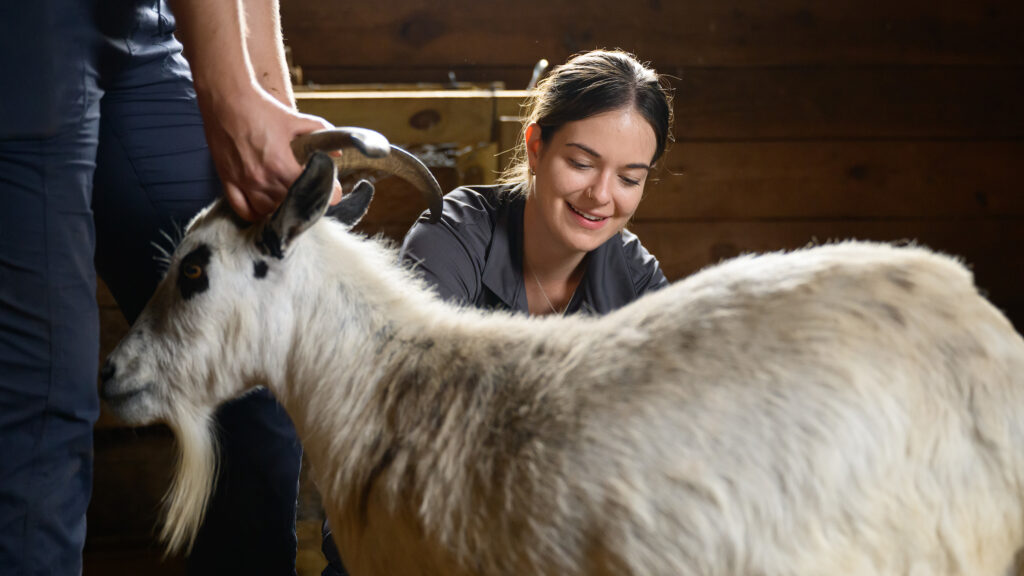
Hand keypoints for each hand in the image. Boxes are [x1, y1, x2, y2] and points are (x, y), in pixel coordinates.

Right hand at [200, 83, 342, 220]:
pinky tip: (266, 208)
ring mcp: (243, 182)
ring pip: (267, 212)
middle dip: (305, 202)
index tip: (335, 194)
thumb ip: (319, 134)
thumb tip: (336, 152)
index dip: (328, 195)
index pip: (310, 191)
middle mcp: (262, 178)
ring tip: (291, 202)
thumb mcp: (295, 119)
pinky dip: (256, 213)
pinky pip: (243, 210)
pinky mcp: (227, 180)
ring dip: (281, 210)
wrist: (226, 99)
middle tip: (313, 195)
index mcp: (281, 164)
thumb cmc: (261, 108)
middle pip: (290, 206)